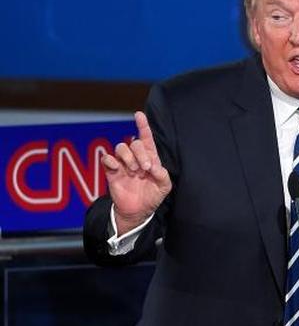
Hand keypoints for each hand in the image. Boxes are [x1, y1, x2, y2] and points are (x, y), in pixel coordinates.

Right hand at [100, 111, 172, 234]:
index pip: (146, 138)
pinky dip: (111, 161)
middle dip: (140, 154)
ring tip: (134, 171)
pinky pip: (107, 159)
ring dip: (128, 157)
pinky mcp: (111, 171)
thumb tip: (154, 167)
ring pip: (121, 148)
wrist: (138, 211)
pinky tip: (117, 168)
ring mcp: (123, 164)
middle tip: (145, 169)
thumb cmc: (152, 196)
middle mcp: (136, 158)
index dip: (143, 125)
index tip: (139, 114)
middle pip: (135, 143)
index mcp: (150, 158)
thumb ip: (163, 175)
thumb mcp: (164, 187)